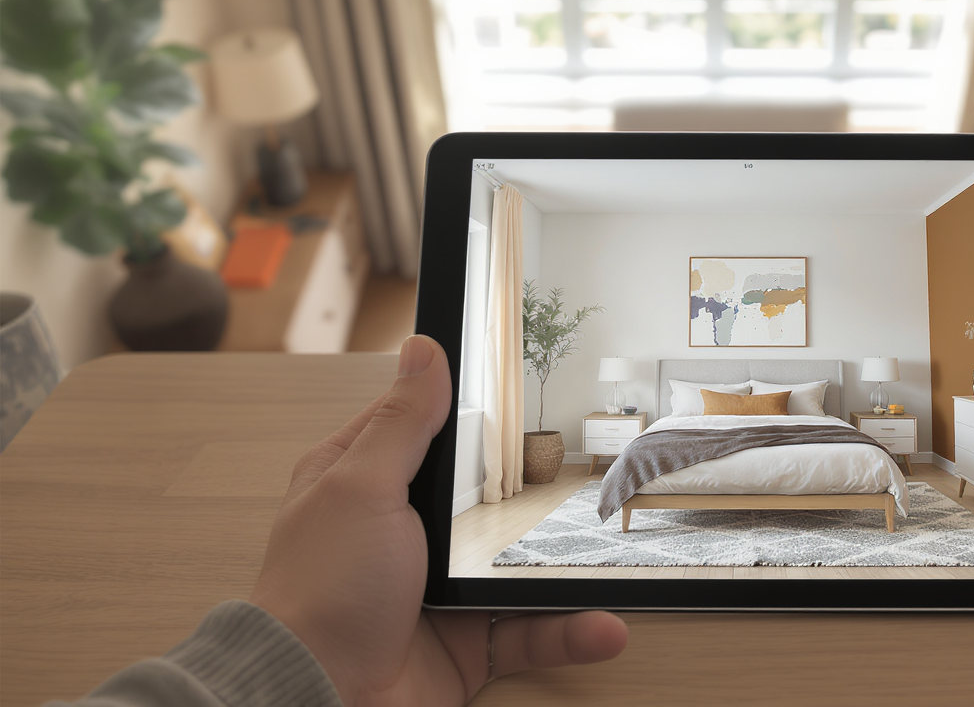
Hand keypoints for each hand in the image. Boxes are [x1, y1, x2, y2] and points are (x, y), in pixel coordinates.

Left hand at [250, 335, 627, 704]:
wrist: (316, 701)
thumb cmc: (319, 594)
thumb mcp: (362, 487)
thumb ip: (402, 423)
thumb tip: (424, 350)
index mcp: (365, 483)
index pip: (424, 426)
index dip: (468, 404)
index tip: (523, 381)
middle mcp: (404, 533)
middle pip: (485, 493)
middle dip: (532, 485)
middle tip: (588, 462)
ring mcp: (439, 589)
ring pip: (518, 563)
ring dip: (565, 565)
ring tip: (610, 551)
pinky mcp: (467, 642)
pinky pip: (530, 631)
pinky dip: (568, 631)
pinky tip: (605, 625)